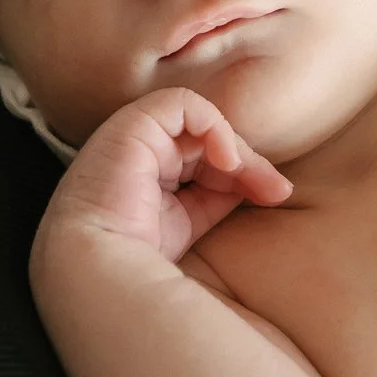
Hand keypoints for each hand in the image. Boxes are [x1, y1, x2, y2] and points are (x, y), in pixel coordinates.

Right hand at [39, 88, 291, 263]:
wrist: (100, 272)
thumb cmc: (138, 263)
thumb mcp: (191, 224)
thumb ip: (219, 197)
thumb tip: (267, 183)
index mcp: (144, 180)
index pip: (204, 163)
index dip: (243, 175)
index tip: (275, 196)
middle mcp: (136, 155)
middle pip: (206, 143)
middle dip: (247, 162)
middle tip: (276, 190)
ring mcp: (131, 137)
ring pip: (198, 123)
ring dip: (233, 146)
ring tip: (246, 176)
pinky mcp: (132, 124)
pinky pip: (182, 105)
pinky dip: (212, 126)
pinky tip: (225, 161)